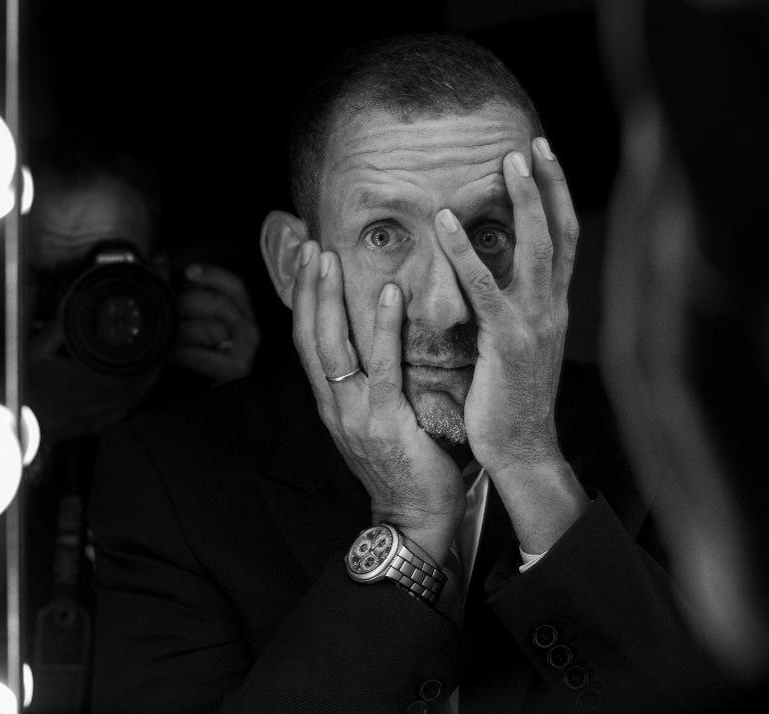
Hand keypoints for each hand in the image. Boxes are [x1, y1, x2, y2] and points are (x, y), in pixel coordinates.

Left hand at [169, 263, 259, 384]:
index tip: (188, 271)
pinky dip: (182, 353)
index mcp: (242, 311)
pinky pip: (203, 356)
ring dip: (181, 329)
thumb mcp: (193, 317)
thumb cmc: (199, 351)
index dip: (213, 275)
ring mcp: (245, 350)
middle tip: (166, 306)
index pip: (235, 286)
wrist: (207, 393)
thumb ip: (183, 290)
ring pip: (210, 329)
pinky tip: (168, 352)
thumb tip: (161, 261)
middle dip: (188, 303)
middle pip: (220, 304)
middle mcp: (249, 329)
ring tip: (164, 330)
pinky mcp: (236, 370)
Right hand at [291, 242, 462, 563]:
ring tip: (330, 256)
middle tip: (310, 245)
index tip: (305, 264)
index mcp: (331, 402)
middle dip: (307, 288)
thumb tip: (384, 346)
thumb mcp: (377, 423)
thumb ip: (373, 386)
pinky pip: (381, 365)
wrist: (412, 519)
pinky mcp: (384, 419)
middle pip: (309, 335)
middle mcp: (333, 403)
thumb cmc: (405, 470)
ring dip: (329, 297)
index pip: (308, 343)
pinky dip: (382, 326)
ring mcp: (354, 411)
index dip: (303, 302)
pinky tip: (388, 293)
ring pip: (332, 344)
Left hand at [434, 138, 587, 551]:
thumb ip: (510, 310)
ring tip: (507, 161)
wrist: (521, 450)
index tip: (544, 159)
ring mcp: (535, 323)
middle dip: (550, 184)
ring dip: (523, 201)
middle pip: (560, 232)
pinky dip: (467, 253)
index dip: (557, 197)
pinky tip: (448, 223)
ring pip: (536, 249)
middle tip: (535, 142)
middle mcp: (553, 308)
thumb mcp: (516, 348)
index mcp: (554, 308)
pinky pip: (486, 287)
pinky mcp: (508, 342)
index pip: (564, 240)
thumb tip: (493, 278)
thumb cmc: (510, 401)